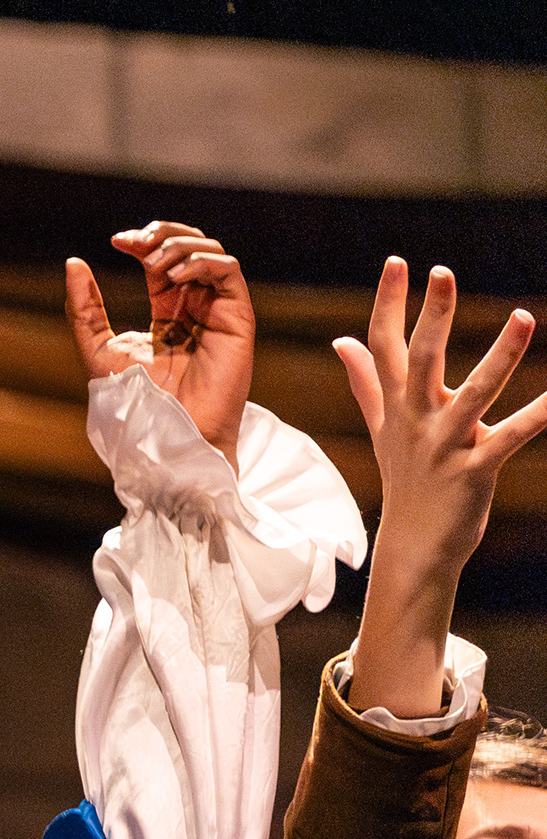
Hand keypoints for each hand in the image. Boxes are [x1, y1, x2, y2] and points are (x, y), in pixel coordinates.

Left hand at [66, 222, 253, 456]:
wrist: (165, 433)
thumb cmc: (134, 402)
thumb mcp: (99, 348)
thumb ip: (86, 310)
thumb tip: (72, 264)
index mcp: (167, 309)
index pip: (159, 259)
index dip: (143, 241)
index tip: (117, 241)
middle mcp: (194, 304)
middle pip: (189, 246)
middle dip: (163, 234)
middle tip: (137, 242)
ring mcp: (217, 309)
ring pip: (211, 252)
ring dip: (180, 246)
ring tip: (154, 263)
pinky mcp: (237, 317)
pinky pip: (229, 272)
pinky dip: (202, 263)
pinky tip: (173, 276)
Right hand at [338, 257, 543, 719]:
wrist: (416, 545)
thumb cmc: (406, 480)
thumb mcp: (384, 427)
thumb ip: (367, 381)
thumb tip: (342, 342)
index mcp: (396, 407)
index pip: (385, 346)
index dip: (388, 303)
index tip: (396, 262)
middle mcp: (415, 422)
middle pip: (420, 360)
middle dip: (431, 316)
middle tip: (442, 272)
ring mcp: (443, 446)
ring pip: (472, 393)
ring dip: (501, 356)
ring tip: (524, 317)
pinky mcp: (474, 470)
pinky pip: (511, 436)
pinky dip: (540, 415)